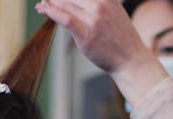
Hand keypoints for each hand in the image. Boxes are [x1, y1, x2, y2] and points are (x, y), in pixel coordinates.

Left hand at [36, 0, 167, 106]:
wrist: (131, 59)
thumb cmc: (121, 39)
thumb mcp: (114, 13)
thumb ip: (98, 6)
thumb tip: (77, 3)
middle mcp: (100, 5)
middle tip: (44, 0)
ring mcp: (93, 20)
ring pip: (66, 5)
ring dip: (50, 4)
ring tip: (41, 6)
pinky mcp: (86, 34)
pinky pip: (65, 19)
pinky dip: (52, 12)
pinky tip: (44, 9)